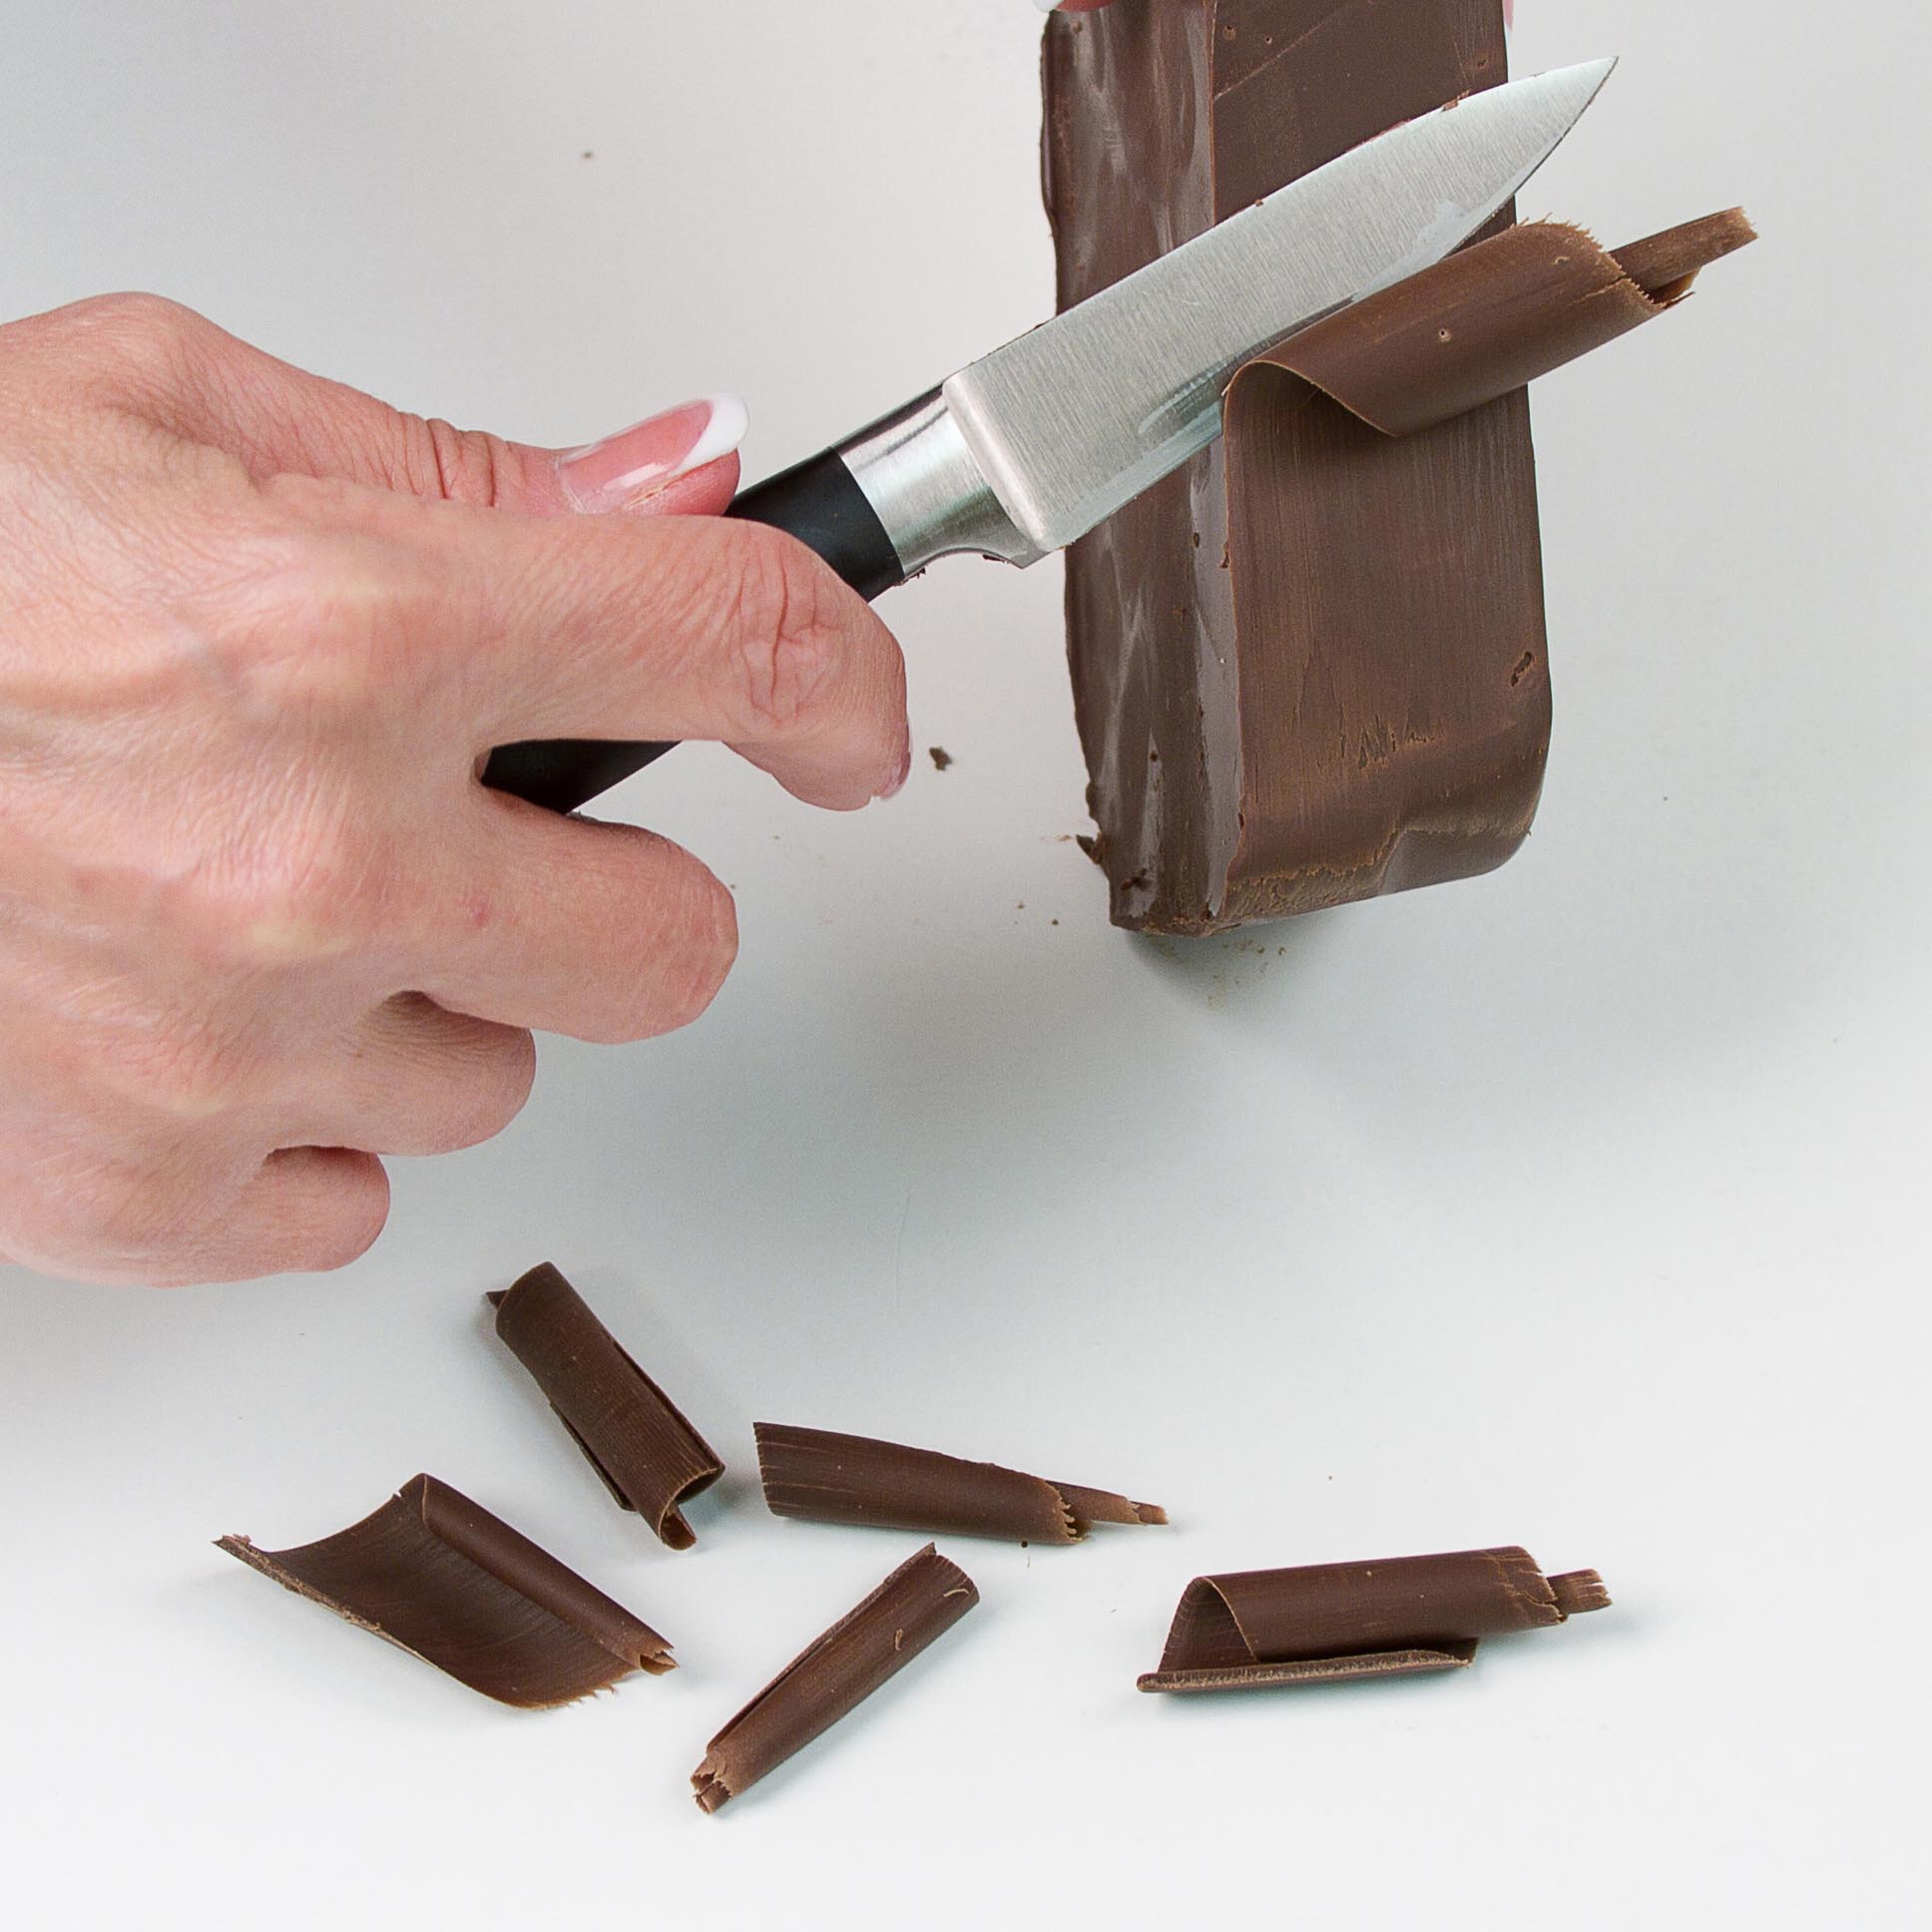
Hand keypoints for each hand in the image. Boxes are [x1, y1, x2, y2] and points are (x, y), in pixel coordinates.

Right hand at [0, 295, 908, 1285]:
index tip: (849, 724)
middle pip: (673, 947)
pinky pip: (361, 1198)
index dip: (838, 684)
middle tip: (494, 828)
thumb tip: (676, 479)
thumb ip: (460, 473)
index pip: (734, 648)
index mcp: (346, 625)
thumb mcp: (164, 415)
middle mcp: (308, 857)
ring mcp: (227, 1056)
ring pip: (509, 1078)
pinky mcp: (142, 1195)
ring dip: (436, 997)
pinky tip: (197, 1014)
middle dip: (617, 887)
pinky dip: (312, 1123)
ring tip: (265, 900)